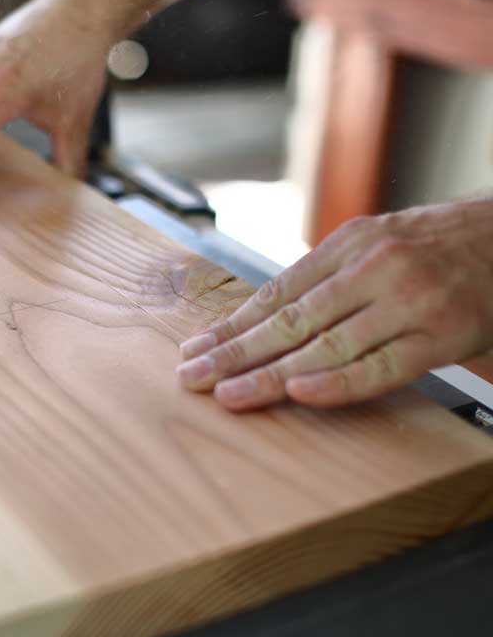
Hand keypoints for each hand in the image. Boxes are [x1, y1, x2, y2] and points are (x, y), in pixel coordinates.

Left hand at [176, 200, 492, 408]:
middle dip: (234, 352)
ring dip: (270, 374)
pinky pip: (380, 367)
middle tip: (193, 376)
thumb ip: (330, 277)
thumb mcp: (381, 242)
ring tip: (229, 394)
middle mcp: (373, 268)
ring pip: (325, 345)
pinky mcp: (442, 335)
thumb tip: (266, 317)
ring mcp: (408, 302)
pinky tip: (299, 392)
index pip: (276, 293)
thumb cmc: (443, 246)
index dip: (232, 325)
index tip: (195, 348)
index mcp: (350, 243)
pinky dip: (337, 382)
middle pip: (290, 320)